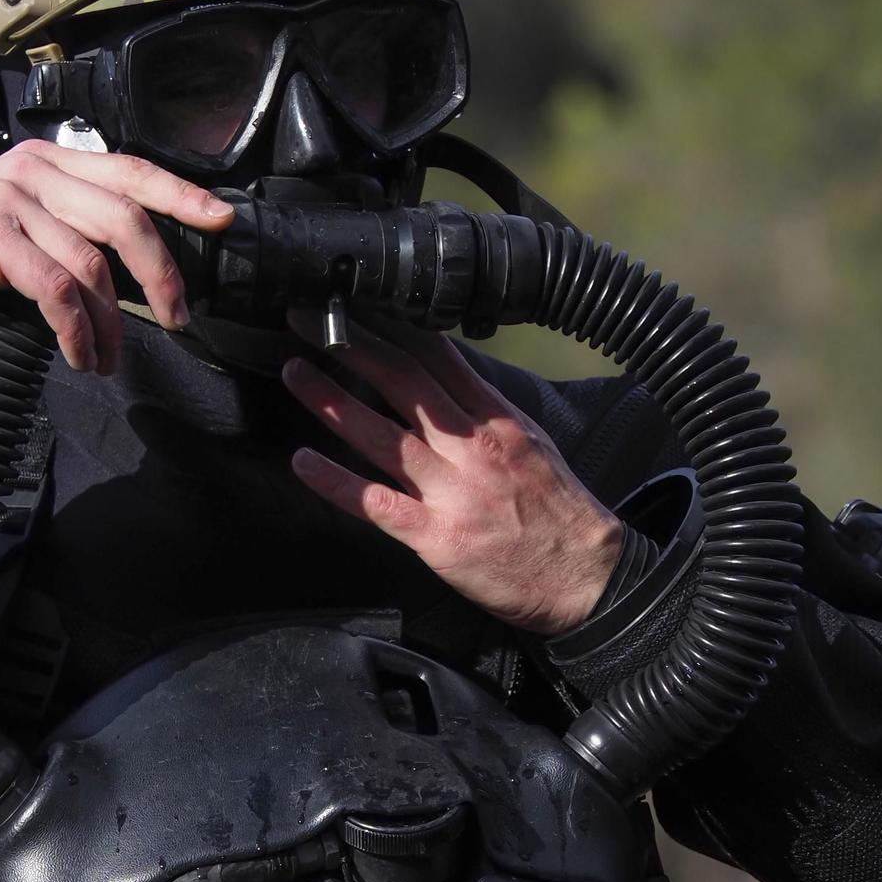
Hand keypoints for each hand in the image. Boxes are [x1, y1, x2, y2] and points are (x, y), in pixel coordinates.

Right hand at [0, 141, 232, 372]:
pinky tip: (81, 357)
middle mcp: (31, 169)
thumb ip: (71, 230)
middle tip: (179, 318)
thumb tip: (139, 268)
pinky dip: (77, 331)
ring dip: (111, 324)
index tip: (224, 219)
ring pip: (92, 263)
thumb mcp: (22, 232)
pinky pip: (57, 290)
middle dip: (161, 274)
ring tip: (108, 359)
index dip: (181, 193)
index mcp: (47, 161)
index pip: (130, 170)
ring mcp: (7, 200)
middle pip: (124, 215)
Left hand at [281, 322, 621, 635]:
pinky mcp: (436, 537)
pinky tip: (302, 461)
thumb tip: (441, 378)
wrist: (586, 578)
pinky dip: (335, 482)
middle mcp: (471, 448)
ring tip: (295, 373)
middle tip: (308, 321)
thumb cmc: (555, 512)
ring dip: (331, 401)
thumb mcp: (530, 442)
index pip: (438, 357)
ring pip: (381, 435)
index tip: (355, 303)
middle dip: (352, 346)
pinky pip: (376, 502)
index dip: (390, 325)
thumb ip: (481, 410)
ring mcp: (452, 492)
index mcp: (496, 420)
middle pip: (403, 383)